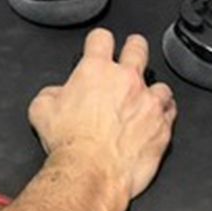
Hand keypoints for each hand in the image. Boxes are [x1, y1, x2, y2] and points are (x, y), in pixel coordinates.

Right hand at [27, 29, 176, 200]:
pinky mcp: (162, 126)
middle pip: (138, 48)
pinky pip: (171, 112)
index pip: (101, 38)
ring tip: (146, 97)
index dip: (99, 40)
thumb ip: (51, 93)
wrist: (91, 172)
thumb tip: (57, 94)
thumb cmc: (70, 144)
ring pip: (160, 84)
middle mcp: (126, 81)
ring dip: (152, 89)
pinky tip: (156, 118)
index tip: (100, 44)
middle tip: (132, 50)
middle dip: (134, 46)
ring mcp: (148, 102)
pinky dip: (164, 113)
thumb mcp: (41, 110)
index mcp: (95, 71)